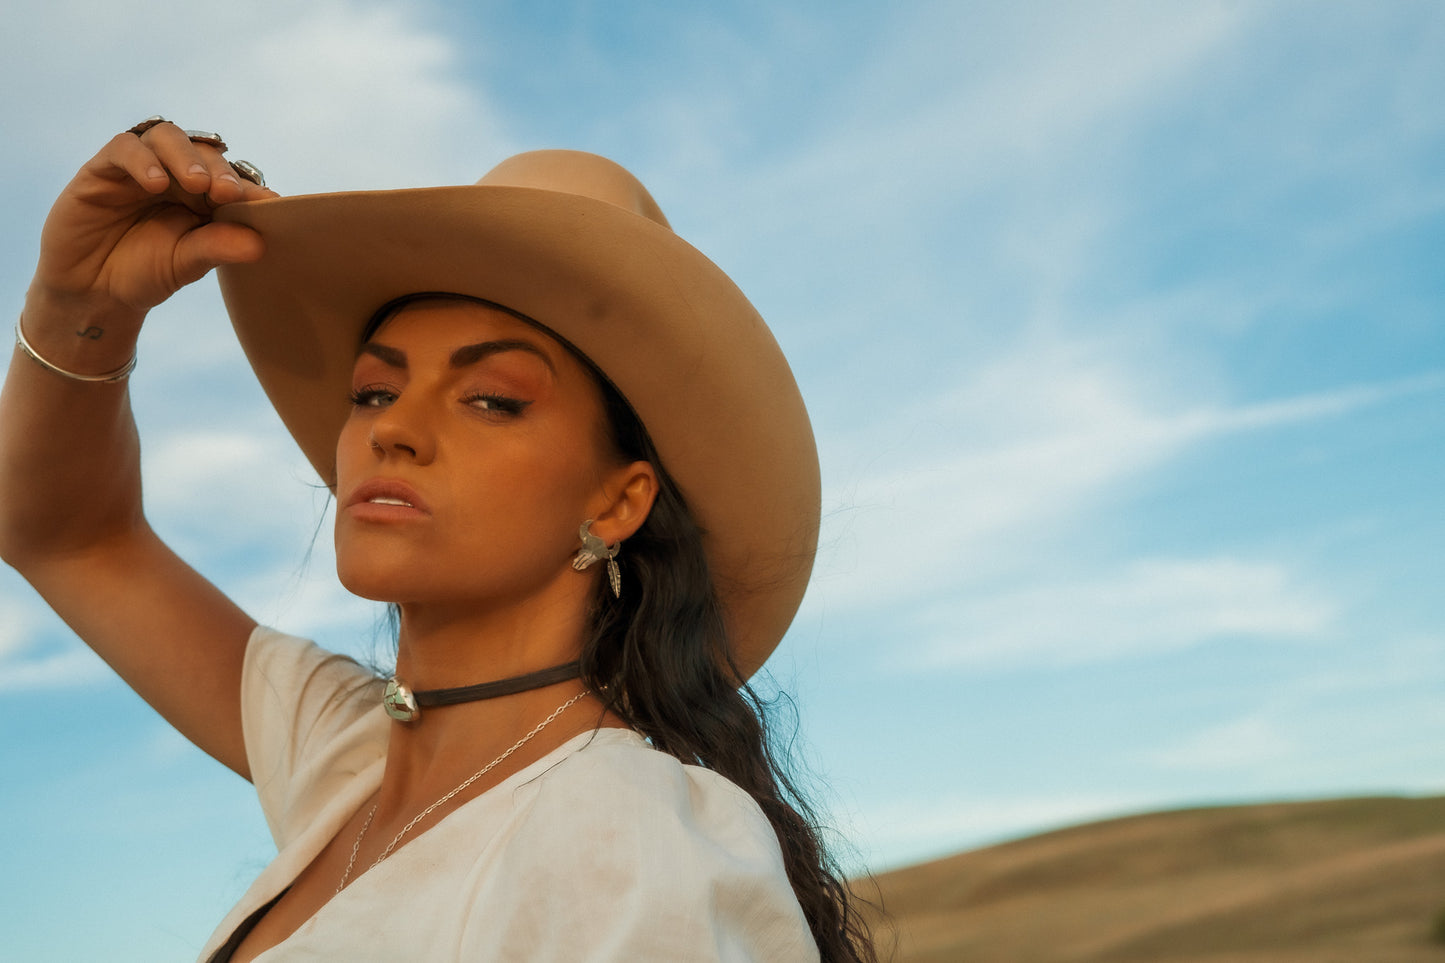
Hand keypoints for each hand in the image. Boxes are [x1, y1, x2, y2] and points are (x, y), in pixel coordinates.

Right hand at [28, 120, 278, 331]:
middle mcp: (175, 175)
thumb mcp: (185, 264)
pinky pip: (124, 148)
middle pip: (203, 152)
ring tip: (196, 184)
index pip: (232, 180)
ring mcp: (140, 167)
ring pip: (166, 137)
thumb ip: (217, 248)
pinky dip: (142, 160)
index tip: (270, 204)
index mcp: (204, 197)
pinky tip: (155, 182)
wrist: (92, 288)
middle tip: (227, 193)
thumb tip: (260, 244)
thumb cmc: (144, 272)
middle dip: (219, 169)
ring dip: (185, 156)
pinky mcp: (103, 168)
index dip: (251, 188)